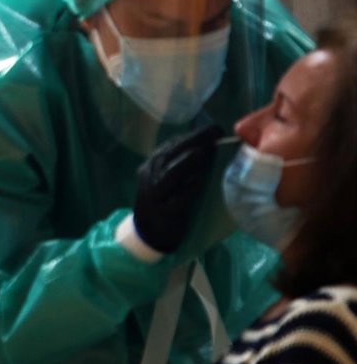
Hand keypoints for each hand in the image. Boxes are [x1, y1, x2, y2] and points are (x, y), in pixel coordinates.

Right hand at [132, 124, 223, 253]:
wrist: (148, 233)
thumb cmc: (164, 202)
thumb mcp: (166, 180)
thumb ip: (180, 165)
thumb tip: (209, 147)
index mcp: (153, 166)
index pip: (172, 146)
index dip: (192, 136)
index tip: (214, 130)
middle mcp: (151, 176)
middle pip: (170, 156)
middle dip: (192, 142)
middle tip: (214, 133)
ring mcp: (155, 195)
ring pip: (169, 175)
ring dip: (185, 163)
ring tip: (202, 151)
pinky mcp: (163, 212)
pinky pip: (175, 200)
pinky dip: (186, 190)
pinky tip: (198, 181)